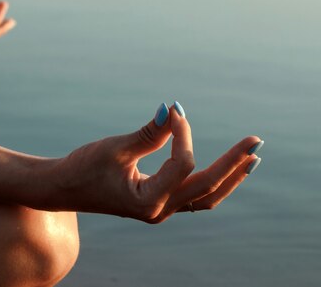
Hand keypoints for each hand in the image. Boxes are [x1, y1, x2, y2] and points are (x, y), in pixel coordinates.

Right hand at [47, 102, 262, 222]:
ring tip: (253, 158)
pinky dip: (215, 180)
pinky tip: (229, 167)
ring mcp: (162, 210)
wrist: (64, 188)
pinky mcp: (161, 203)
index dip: (183, 134)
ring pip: (207, 197)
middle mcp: (159, 211)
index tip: (174, 111)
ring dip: (231, 177)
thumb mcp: (114, 147)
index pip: (182, 165)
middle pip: (208, 188)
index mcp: (146, 201)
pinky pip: (197, 195)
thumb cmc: (84, 167)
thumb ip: (148, 133)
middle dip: (234, 164)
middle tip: (257, 142)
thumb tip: (171, 109)